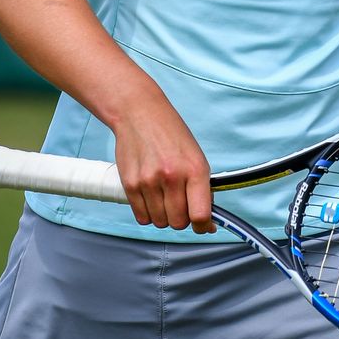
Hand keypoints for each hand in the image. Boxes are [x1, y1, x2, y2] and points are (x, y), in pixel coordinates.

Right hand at [113, 95, 215, 233]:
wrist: (140, 113)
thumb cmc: (171, 134)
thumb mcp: (196, 156)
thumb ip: (202, 188)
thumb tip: (207, 222)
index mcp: (195, 169)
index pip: (200, 214)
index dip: (203, 225)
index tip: (203, 225)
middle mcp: (172, 176)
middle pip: (178, 223)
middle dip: (181, 219)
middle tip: (180, 204)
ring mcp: (149, 182)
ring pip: (160, 222)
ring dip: (163, 216)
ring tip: (163, 196)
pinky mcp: (130, 184)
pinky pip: (142, 217)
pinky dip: (148, 213)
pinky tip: (150, 196)